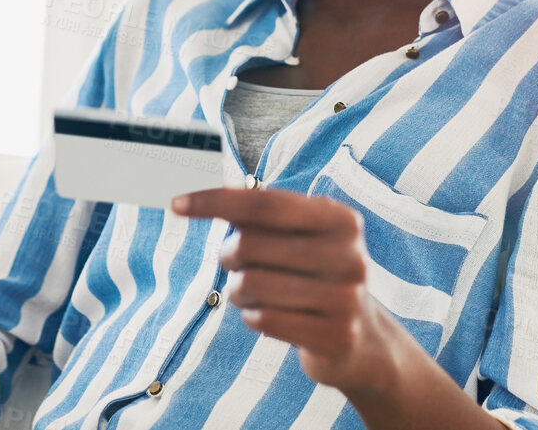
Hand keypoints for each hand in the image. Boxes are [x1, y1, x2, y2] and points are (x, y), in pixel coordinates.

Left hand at [172, 187, 403, 394]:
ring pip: (251, 285)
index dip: (215, 200)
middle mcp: (349, 255)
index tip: (175, 204)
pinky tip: (272, 318)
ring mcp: (346, 298)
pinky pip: (263, 321)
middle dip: (231, 257)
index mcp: (340, 219)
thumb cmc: (312, 277)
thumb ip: (255, 214)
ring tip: (256, 296)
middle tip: (240, 266)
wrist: (362, 339)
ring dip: (240, 292)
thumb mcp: (296, 238)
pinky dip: (255, 318)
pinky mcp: (334, 336)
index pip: (262, 202)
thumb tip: (192, 198)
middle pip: (250, 244)